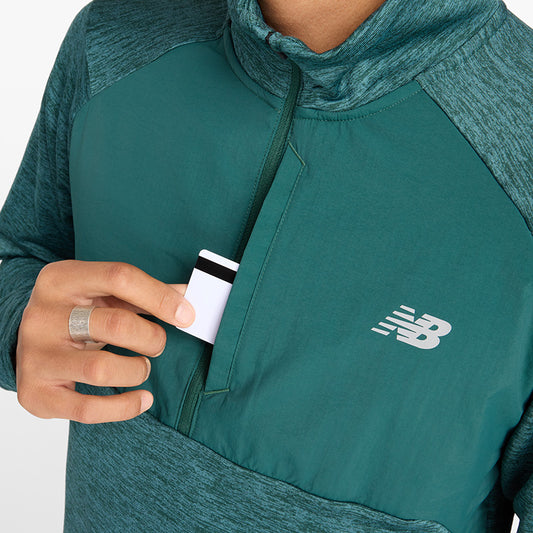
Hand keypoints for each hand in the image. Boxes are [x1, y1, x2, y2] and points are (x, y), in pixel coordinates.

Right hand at [15, 260, 194, 423]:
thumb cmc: (76, 314)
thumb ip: (142, 293)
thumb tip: (187, 297)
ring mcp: (35, 355)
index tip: (187, 315)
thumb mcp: (102, 294)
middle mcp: (42, 315)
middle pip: (116, 325)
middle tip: (157, 343)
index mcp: (61, 279)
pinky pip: (87, 408)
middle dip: (151, 338)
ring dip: (136, 371)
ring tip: (142, 367)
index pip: (120, 278)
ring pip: (101, 369)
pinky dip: (124, 407)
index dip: (160, 297)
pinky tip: (142, 399)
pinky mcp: (35, 393)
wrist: (30, 341)